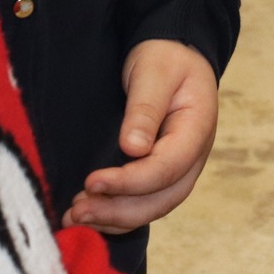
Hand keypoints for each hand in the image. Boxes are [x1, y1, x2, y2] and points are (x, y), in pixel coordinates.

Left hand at [62, 40, 219, 232]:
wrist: (173, 55)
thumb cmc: (165, 59)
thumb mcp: (155, 72)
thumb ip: (145, 109)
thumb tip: (133, 149)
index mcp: (197, 128)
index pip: (167, 167)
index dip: (130, 181)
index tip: (92, 181)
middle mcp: (194, 156)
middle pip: (163, 198)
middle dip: (119, 210)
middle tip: (78, 209)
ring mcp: (180, 168)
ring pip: (153, 207)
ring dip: (115, 218)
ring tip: (76, 216)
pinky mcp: (162, 174)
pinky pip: (145, 204)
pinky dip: (118, 215)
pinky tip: (90, 215)